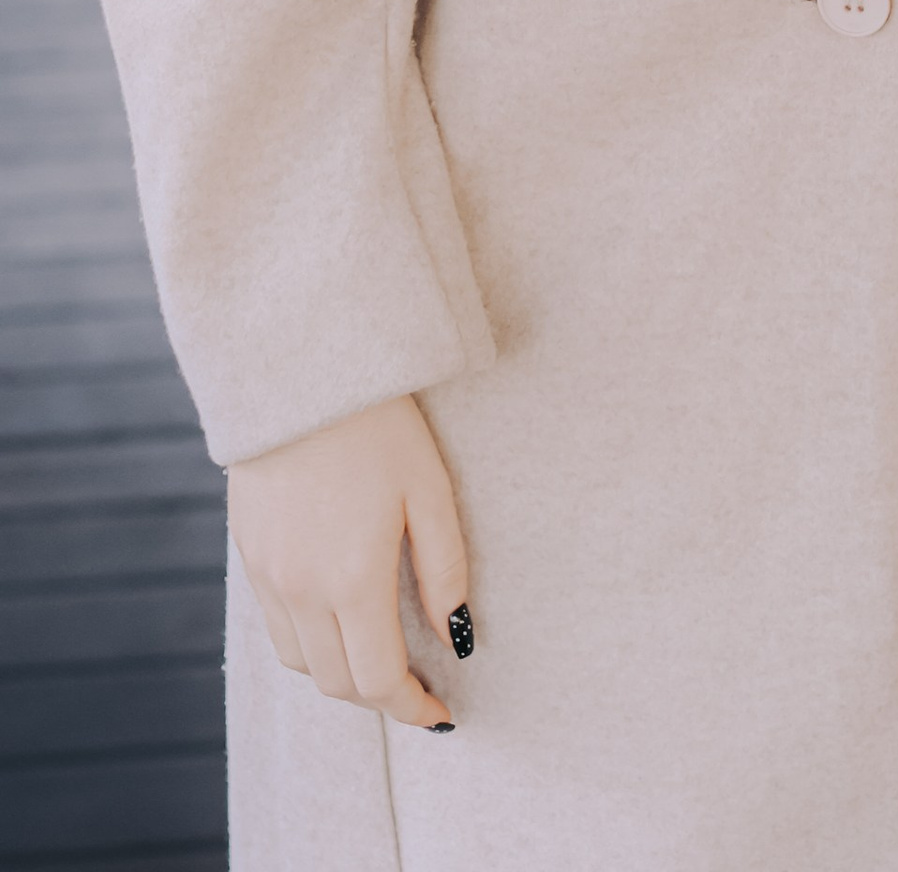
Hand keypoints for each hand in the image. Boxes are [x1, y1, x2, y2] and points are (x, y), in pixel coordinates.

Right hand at [228, 393, 469, 729]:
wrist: (299, 374)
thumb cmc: (378, 424)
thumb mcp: (430, 489)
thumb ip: (444, 570)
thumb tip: (459, 635)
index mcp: (352, 578)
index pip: (378, 679)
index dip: (411, 708)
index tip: (440, 714)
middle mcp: (302, 590)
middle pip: (337, 682)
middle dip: (380, 697)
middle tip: (417, 688)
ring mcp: (268, 577)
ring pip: (302, 663)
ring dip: (342, 674)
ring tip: (381, 656)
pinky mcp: (248, 557)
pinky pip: (278, 627)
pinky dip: (310, 643)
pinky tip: (339, 618)